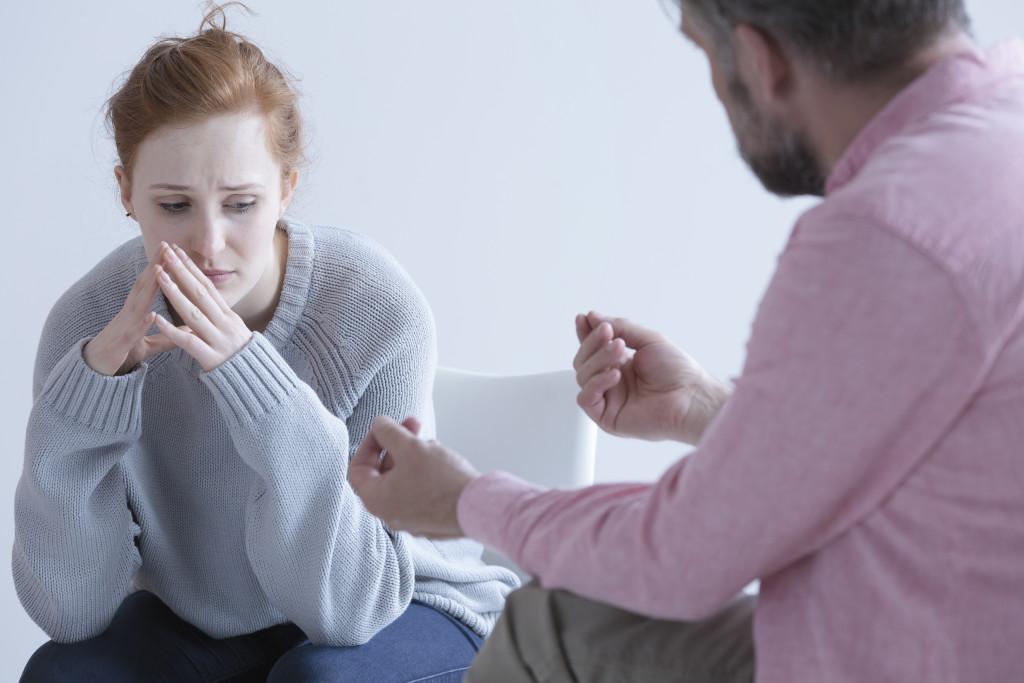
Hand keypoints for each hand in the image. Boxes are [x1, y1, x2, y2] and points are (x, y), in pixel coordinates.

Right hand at [83, 258, 178, 375]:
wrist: (95, 373)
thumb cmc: (122, 354)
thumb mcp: (149, 345)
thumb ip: (167, 336)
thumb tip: (189, 329)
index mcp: (136, 312)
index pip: (149, 285)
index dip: (160, 268)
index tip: (172, 250)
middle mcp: (128, 314)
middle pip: (142, 286)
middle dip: (154, 266)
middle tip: (165, 245)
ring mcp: (122, 327)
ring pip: (136, 304)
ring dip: (148, 287)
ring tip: (160, 270)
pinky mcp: (119, 345)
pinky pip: (130, 333)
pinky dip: (141, 323)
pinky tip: (151, 314)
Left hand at [151, 243, 252, 371]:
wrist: (256, 380)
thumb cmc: (242, 355)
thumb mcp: (234, 329)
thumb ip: (218, 314)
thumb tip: (206, 297)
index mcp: (228, 315)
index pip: (207, 286)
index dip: (191, 268)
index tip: (177, 252)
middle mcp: (224, 323)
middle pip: (200, 293)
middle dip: (181, 271)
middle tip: (166, 253)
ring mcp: (217, 339)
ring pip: (193, 313)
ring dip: (175, 293)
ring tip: (160, 276)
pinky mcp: (211, 357)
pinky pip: (189, 341)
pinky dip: (172, 330)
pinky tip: (158, 319)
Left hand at [349, 416, 479, 538]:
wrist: (478, 507)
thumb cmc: (442, 481)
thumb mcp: (410, 447)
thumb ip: (388, 432)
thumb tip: (379, 425)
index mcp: (377, 500)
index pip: (357, 469)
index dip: (369, 443)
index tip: (384, 430)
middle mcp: (390, 514)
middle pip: (383, 472)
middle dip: (397, 444)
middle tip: (412, 425)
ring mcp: (411, 520)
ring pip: (403, 480)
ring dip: (413, 456)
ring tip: (431, 442)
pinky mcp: (431, 520)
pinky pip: (420, 492)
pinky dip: (424, 473)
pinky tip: (440, 460)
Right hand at [573, 312, 729, 444]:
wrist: (691, 398)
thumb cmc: (679, 373)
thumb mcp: (648, 339)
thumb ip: (621, 327)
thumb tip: (593, 317)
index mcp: (621, 364)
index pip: (593, 348)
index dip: (585, 334)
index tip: (584, 319)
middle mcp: (613, 382)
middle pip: (583, 360)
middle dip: (593, 344)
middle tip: (608, 333)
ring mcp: (609, 399)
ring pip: (582, 376)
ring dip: (598, 359)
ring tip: (619, 350)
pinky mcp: (607, 418)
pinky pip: (586, 399)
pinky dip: (596, 383)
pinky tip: (614, 374)